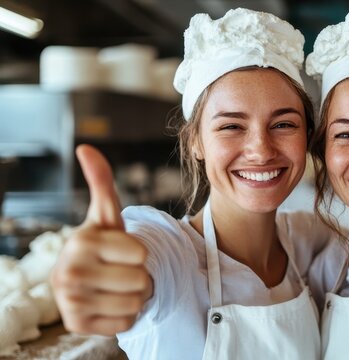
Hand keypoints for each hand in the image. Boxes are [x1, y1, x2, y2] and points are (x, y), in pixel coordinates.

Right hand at [51, 145, 150, 334]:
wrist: (88, 278)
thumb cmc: (104, 244)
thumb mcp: (107, 214)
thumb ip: (101, 181)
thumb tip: (86, 148)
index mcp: (81, 242)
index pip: (142, 254)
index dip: (139, 252)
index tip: (122, 251)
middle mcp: (69, 273)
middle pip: (140, 280)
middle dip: (138, 276)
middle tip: (120, 271)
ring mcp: (70, 302)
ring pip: (135, 303)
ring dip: (133, 296)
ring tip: (116, 285)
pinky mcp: (76, 325)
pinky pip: (125, 323)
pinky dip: (124, 315)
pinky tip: (108, 303)